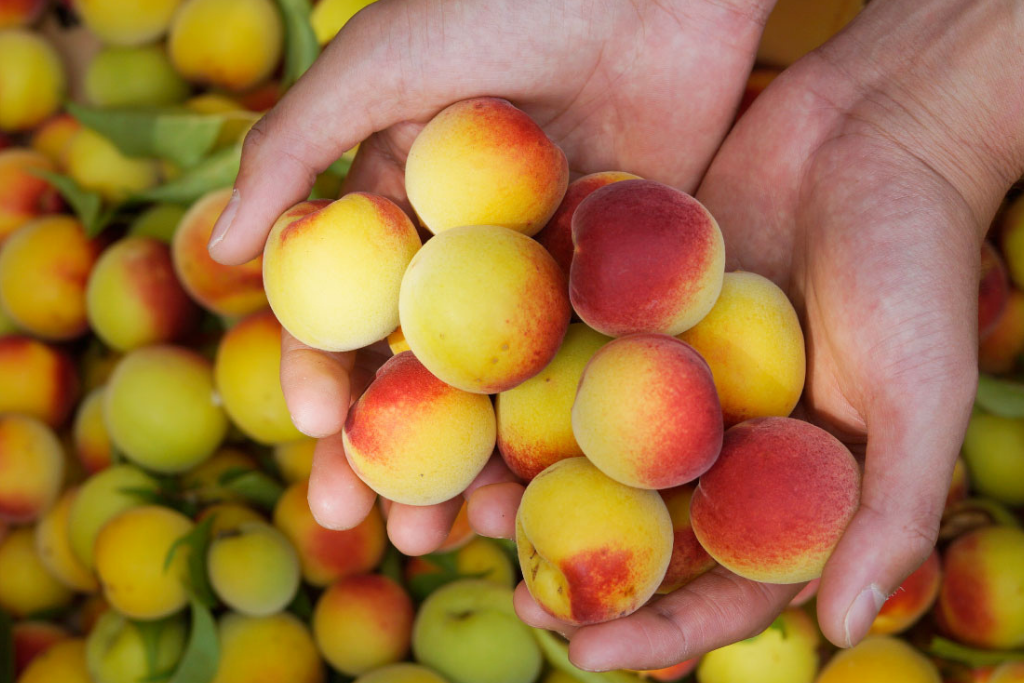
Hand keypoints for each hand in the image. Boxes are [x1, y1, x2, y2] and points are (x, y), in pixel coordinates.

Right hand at [206, 0, 776, 552]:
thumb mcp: (378, 61)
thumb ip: (296, 151)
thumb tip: (223, 251)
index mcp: (406, 199)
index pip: (353, 305)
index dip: (327, 371)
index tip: (315, 432)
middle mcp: (475, 242)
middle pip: (427, 365)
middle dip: (399, 447)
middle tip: (377, 525)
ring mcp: (553, 260)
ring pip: (509, 381)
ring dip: (483, 461)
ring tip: (463, 536)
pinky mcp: (631, 267)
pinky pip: (596, 357)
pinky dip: (573, 424)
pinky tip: (553, 487)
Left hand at [511, 0, 1023, 668]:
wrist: (872, 131)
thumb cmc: (917, 265)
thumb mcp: (921, 393)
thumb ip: (890, 510)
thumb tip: (843, 628)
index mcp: (782, 480)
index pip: (717, 583)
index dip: (657, 631)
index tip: (585, 654)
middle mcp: (714, 438)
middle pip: (636, 527)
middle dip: (572, 567)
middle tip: (511, 595)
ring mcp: (662, 374)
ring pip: (585, 450)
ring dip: (528, 486)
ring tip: (468, 511)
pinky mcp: (624, 306)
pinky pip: (568, 358)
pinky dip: (520, 387)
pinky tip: (465, 407)